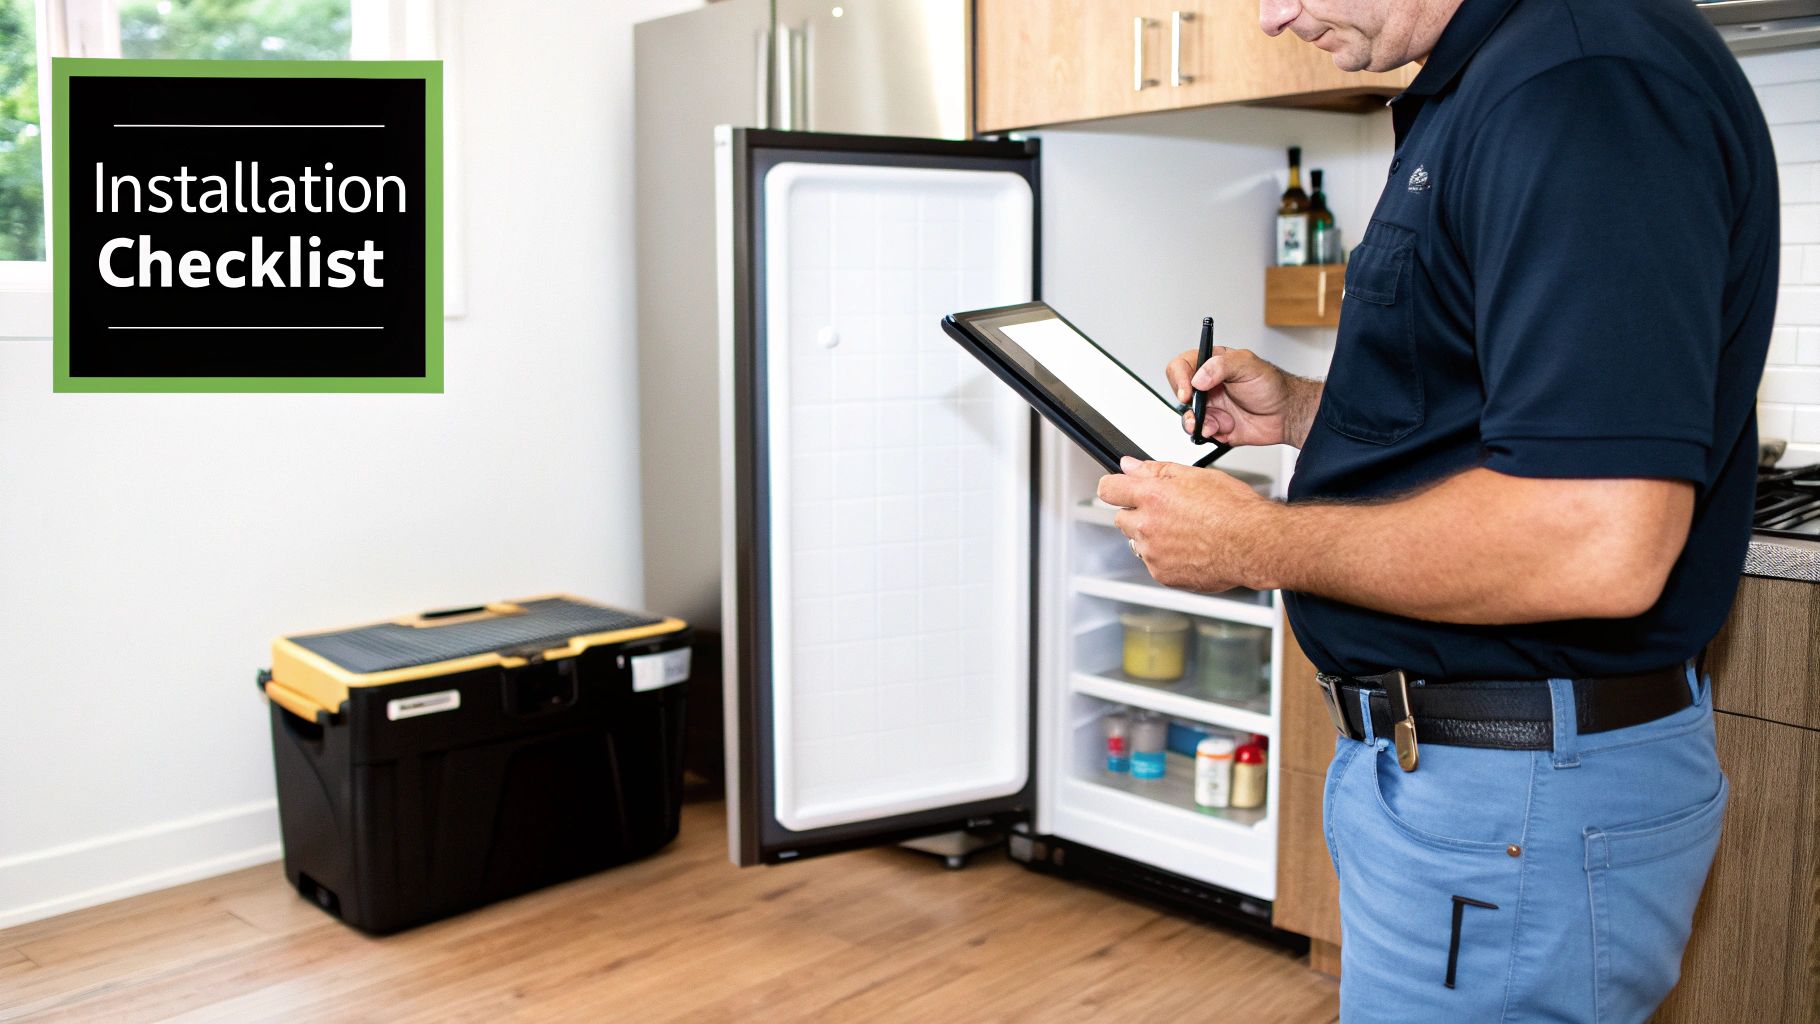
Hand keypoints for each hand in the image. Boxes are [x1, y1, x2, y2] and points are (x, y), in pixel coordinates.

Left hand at [1097, 457, 1275, 592]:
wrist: (1254, 544)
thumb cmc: (1234, 510)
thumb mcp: (1195, 476)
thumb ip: (1156, 470)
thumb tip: (1130, 466)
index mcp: (1152, 497)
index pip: (1109, 489)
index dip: (1115, 487)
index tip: (1119, 489)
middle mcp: (1148, 526)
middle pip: (1122, 519)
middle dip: (1138, 513)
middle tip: (1168, 511)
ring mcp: (1154, 553)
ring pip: (1139, 542)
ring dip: (1152, 536)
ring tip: (1186, 531)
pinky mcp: (1163, 575)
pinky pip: (1154, 563)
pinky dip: (1166, 557)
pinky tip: (1190, 548)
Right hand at [1165, 345, 1319, 448]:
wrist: (1286, 414)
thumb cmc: (1271, 386)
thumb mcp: (1248, 365)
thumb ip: (1220, 365)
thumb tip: (1198, 378)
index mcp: (1211, 365)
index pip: (1181, 366)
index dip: (1179, 378)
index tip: (1188, 391)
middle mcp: (1206, 385)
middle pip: (1179, 393)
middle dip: (1188, 405)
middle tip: (1198, 410)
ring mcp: (1209, 407)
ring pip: (1187, 416)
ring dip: (1197, 422)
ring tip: (1214, 424)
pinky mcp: (1214, 426)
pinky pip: (1200, 433)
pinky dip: (1209, 433)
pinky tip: (1224, 428)